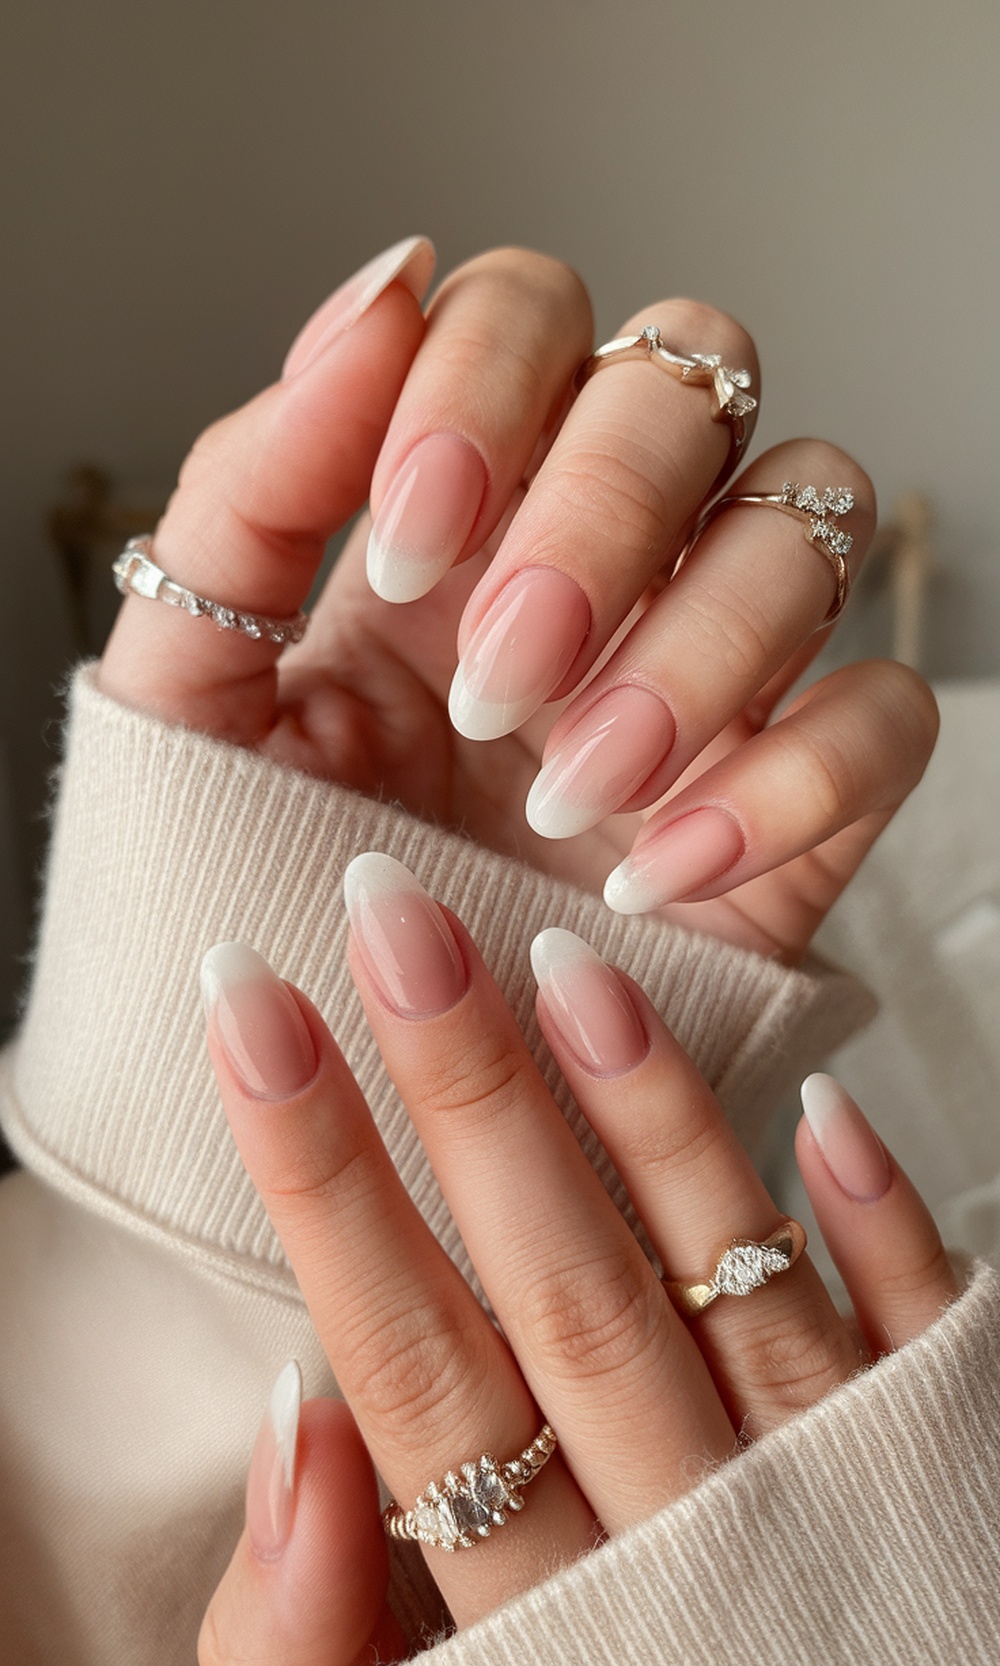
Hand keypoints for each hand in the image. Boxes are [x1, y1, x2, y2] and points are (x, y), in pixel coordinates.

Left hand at [98, 239, 936, 963]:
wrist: (354, 1058)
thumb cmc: (269, 867)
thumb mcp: (198, 686)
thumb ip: (250, 489)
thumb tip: (377, 290)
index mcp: (460, 500)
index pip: (529, 312)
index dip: (486, 387)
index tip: (407, 552)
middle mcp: (605, 551)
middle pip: (691, 378)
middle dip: (599, 512)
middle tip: (501, 675)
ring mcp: (715, 661)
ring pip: (812, 517)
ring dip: (700, 644)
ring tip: (576, 791)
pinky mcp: (801, 791)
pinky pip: (887, 714)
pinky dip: (797, 777)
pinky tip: (662, 870)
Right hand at [195, 855, 955, 1665]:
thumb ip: (306, 1638)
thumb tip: (287, 1421)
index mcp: (540, 1630)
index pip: (408, 1371)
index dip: (320, 1184)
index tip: (255, 1017)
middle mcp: (694, 1560)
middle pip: (559, 1299)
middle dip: (459, 1093)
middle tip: (389, 918)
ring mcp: (836, 1512)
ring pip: (728, 1295)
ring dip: (650, 1121)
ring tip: (569, 966)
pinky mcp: (948, 1484)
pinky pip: (926, 1349)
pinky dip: (883, 1229)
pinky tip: (827, 1109)